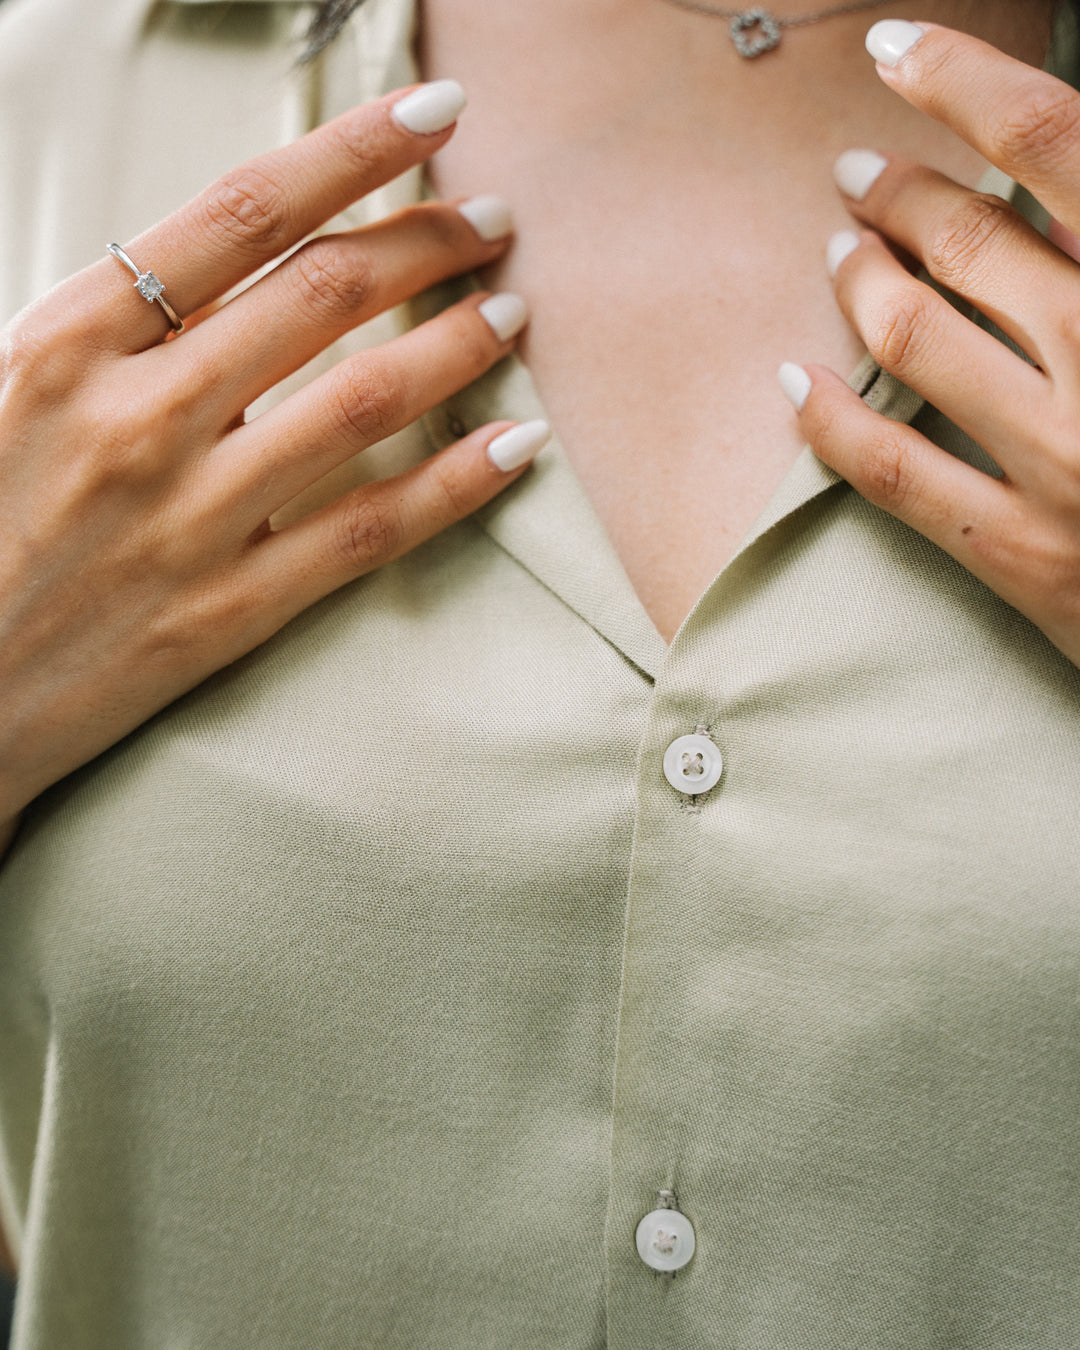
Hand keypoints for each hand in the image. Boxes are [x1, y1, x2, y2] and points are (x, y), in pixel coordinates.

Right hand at [0, 82, 542, 821]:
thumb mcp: (11, 385)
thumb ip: (115, 324)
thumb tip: (236, 261)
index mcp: (68, 341)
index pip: (240, 213)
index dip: (352, 150)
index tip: (430, 117)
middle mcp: (137, 418)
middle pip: (322, 295)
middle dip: (426, 242)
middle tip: (489, 225)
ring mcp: (191, 518)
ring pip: (364, 403)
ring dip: (458, 345)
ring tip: (511, 312)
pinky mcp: (230, 608)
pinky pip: (368, 531)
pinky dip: (455, 484)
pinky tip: (514, 446)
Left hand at [780, 21, 1079, 668]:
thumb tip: (1044, 196)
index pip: (1058, 148)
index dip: (966, 83)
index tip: (900, 51)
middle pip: (971, 243)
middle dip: (901, 196)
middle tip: (860, 175)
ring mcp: (1060, 464)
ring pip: (916, 339)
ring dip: (860, 283)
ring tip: (840, 254)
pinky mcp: (1017, 549)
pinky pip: (888, 470)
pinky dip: (827, 418)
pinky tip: (793, 380)